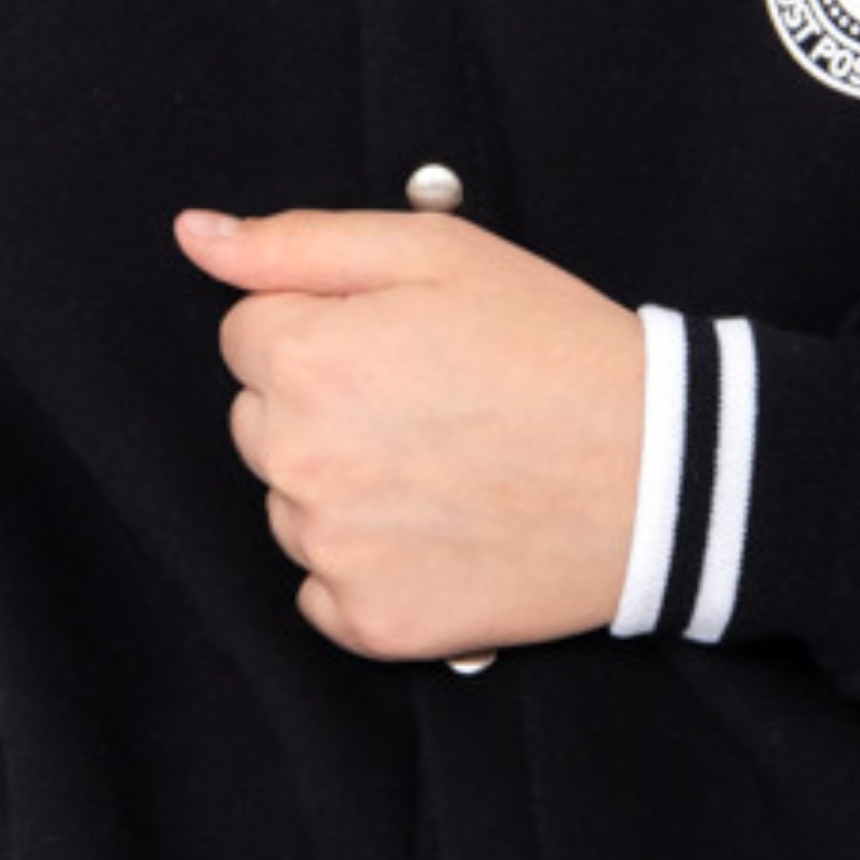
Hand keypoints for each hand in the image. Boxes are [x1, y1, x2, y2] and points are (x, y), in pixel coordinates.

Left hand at [173, 206, 644, 659]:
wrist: (663, 472)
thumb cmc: (558, 350)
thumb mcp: (437, 252)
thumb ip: (300, 242)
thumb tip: (196, 238)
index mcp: (302, 358)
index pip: (251, 336)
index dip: (331, 329)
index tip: (409, 346)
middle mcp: (298, 459)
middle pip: (262, 423)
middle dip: (327, 408)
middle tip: (436, 406)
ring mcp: (333, 550)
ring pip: (293, 508)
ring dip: (347, 490)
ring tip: (450, 470)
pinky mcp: (373, 621)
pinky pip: (325, 592)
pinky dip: (371, 569)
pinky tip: (442, 534)